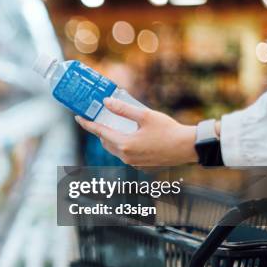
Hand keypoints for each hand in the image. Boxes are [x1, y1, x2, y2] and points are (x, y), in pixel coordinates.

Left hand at [75, 98, 197, 165]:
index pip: (99, 132)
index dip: (87, 124)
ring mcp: (133, 162)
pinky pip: (124, 154)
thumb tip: (105, 102)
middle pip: (105, 142)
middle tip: (95, 118)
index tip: (78, 117)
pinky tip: (126, 135)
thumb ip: (123, 109)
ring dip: (109, 138)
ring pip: (114, 149)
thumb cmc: (169, 130)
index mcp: (125, 144)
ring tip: (109, 125)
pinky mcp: (140, 164)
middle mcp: (126, 156)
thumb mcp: (145, 115)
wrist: (187, 148)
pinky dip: (120, 144)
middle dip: (99, 131)